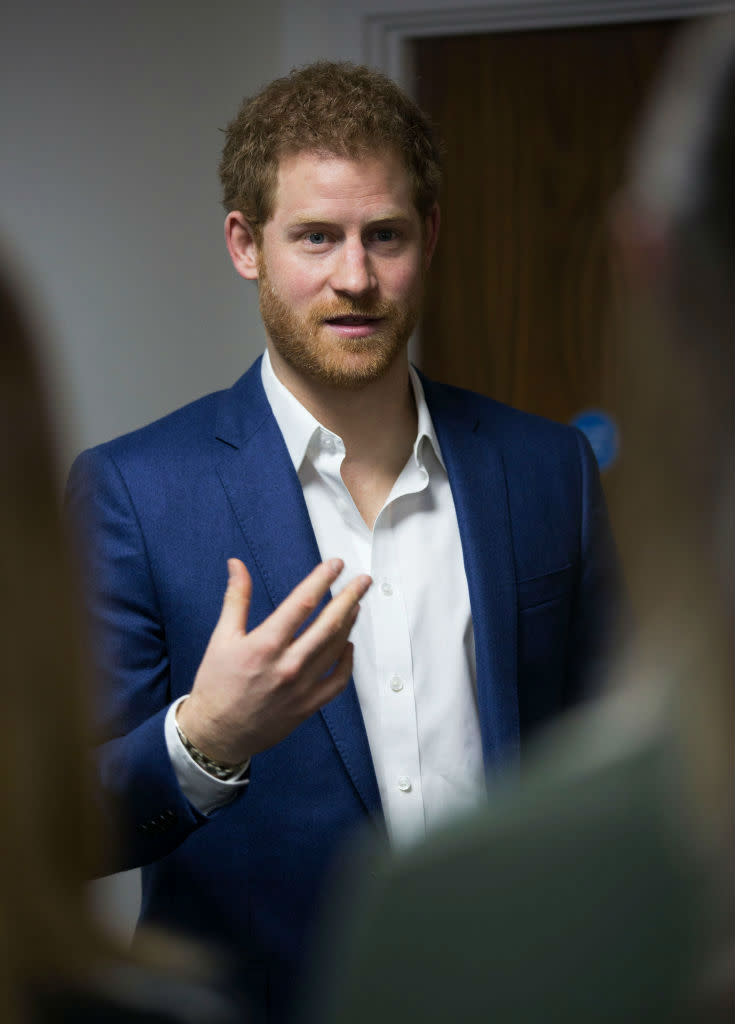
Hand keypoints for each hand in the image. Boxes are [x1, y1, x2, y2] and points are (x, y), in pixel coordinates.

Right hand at [176, 558, 370, 763]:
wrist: (216, 733)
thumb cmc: (216, 685)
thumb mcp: (221, 638)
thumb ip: (236, 598)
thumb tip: (237, 565)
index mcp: (265, 645)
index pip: (302, 603)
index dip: (322, 579)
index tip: (336, 564)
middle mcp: (288, 665)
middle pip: (329, 623)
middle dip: (349, 597)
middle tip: (364, 580)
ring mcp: (301, 687)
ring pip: (336, 648)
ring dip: (349, 623)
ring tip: (356, 604)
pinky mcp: (308, 705)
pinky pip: (338, 681)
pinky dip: (347, 661)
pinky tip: (348, 645)